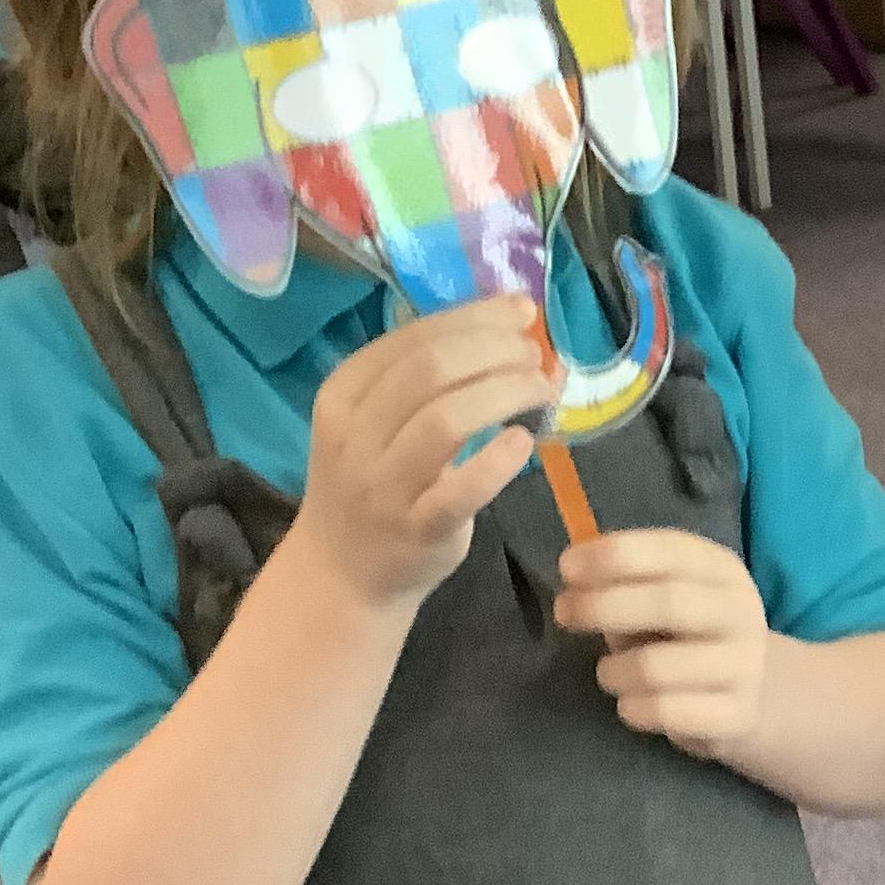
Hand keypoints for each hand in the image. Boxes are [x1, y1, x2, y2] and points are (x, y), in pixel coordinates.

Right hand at [292, 298, 548, 614]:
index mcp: (343, 393)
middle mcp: (354, 434)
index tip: (521, 312)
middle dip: (494, 351)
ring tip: (541, 390)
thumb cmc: (376, 483)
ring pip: (445, 420)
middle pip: (430, 370)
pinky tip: (524, 442)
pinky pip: (461, 490)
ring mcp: (383, 485)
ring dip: (503, 394)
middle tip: (534, 355)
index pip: (413, 338)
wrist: (344, 571)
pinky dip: (497, 461)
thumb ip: (427, 378)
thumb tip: (508, 322)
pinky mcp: (417, 529)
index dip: (475, 317)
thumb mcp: (377, 420)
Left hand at [553, 527, 772, 762]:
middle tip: (565, 615)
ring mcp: (744, 666)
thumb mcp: (667, 593)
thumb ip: (628, 583)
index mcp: (720, 570)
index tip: (567, 569)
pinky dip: (632, 709)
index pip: (666, 551)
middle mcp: (739, 612)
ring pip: (656, 667)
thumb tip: (576, 583)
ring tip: (609, 673)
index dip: (610, 557)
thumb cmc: (689, 633)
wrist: (753, 692)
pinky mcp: (736, 715)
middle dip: (602, 606)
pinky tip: (631, 704)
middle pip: (667, 603)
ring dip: (613, 670)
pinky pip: (666, 712)